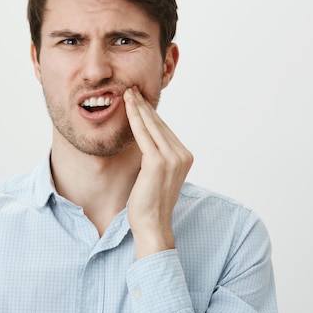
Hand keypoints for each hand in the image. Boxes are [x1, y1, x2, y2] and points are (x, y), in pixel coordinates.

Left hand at [123, 86, 192, 258]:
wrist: (152, 224)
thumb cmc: (150, 202)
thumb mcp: (157, 174)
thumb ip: (157, 155)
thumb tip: (145, 138)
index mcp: (184, 156)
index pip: (165, 129)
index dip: (151, 113)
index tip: (139, 98)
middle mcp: (182, 154)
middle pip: (159, 124)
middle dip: (144, 105)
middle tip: (132, 89)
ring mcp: (172, 158)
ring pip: (152, 126)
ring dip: (139, 107)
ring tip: (128, 93)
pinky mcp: (157, 162)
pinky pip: (143, 135)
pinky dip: (134, 119)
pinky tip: (127, 107)